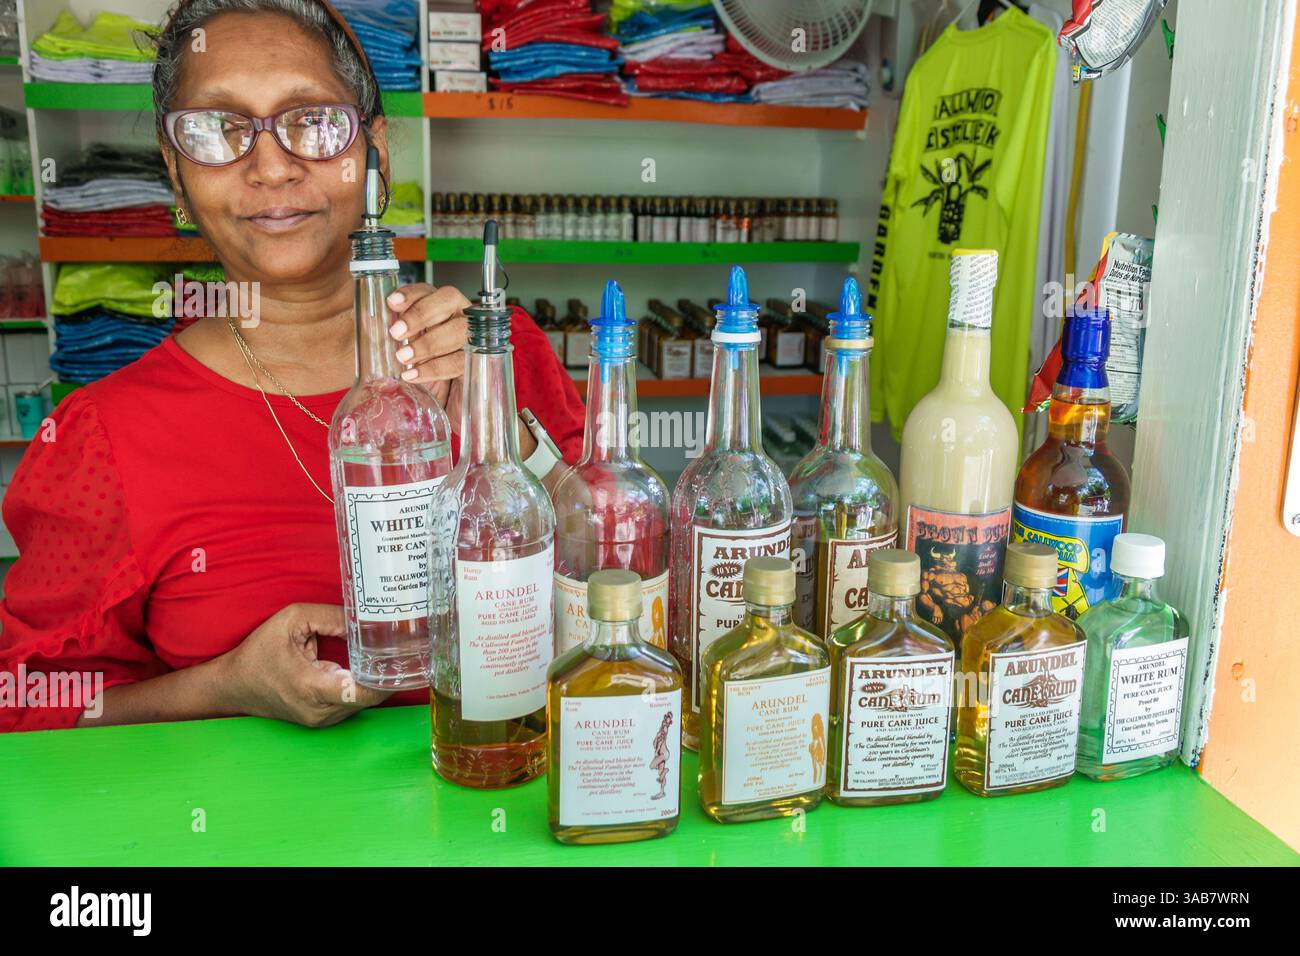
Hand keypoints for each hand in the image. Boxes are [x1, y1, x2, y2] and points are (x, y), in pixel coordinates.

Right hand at [219, 604, 388, 727]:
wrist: (234, 685)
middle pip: (370, 695)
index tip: (399, 658)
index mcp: (312, 687)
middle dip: (384, 673)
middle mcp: (320, 710)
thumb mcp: (293, 620)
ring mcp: (321, 720)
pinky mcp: (322, 721)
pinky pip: (352, 704)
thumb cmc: (259, 653)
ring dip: (372, 681)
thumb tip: (365, 620)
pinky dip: (360, 688)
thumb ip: (332, 617)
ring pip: (364, 701)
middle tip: (397, 649)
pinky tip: (361, 669)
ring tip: (379, 656)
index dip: (386, 676)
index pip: (364, 692)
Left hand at [387, 284, 469, 412]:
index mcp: (438, 308)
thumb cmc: (418, 374)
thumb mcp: (401, 352)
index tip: (391, 302)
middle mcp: (459, 316)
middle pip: (449, 300)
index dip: (411, 293)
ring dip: (428, 342)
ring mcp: (472, 337)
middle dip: (421, 314)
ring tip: (403, 357)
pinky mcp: (477, 363)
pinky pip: (459, 360)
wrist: (438, 408)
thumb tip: (368, 319)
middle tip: (396, 333)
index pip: (428, 290)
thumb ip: (389, 336)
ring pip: (458, 329)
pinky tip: (414, 374)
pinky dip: (434, 367)